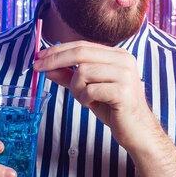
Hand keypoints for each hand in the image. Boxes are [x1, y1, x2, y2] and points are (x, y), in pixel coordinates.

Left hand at [33, 41, 158, 149]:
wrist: (137, 131)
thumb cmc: (113, 108)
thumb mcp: (88, 89)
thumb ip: (70, 76)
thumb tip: (48, 68)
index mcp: (117, 55)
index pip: (82, 45)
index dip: (58, 50)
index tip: (39, 57)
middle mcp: (123, 60)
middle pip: (81, 52)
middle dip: (55, 60)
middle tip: (37, 69)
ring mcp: (125, 74)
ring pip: (83, 71)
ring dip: (76, 88)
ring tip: (84, 99)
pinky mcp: (123, 91)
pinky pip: (91, 89)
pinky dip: (85, 99)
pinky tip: (92, 105)